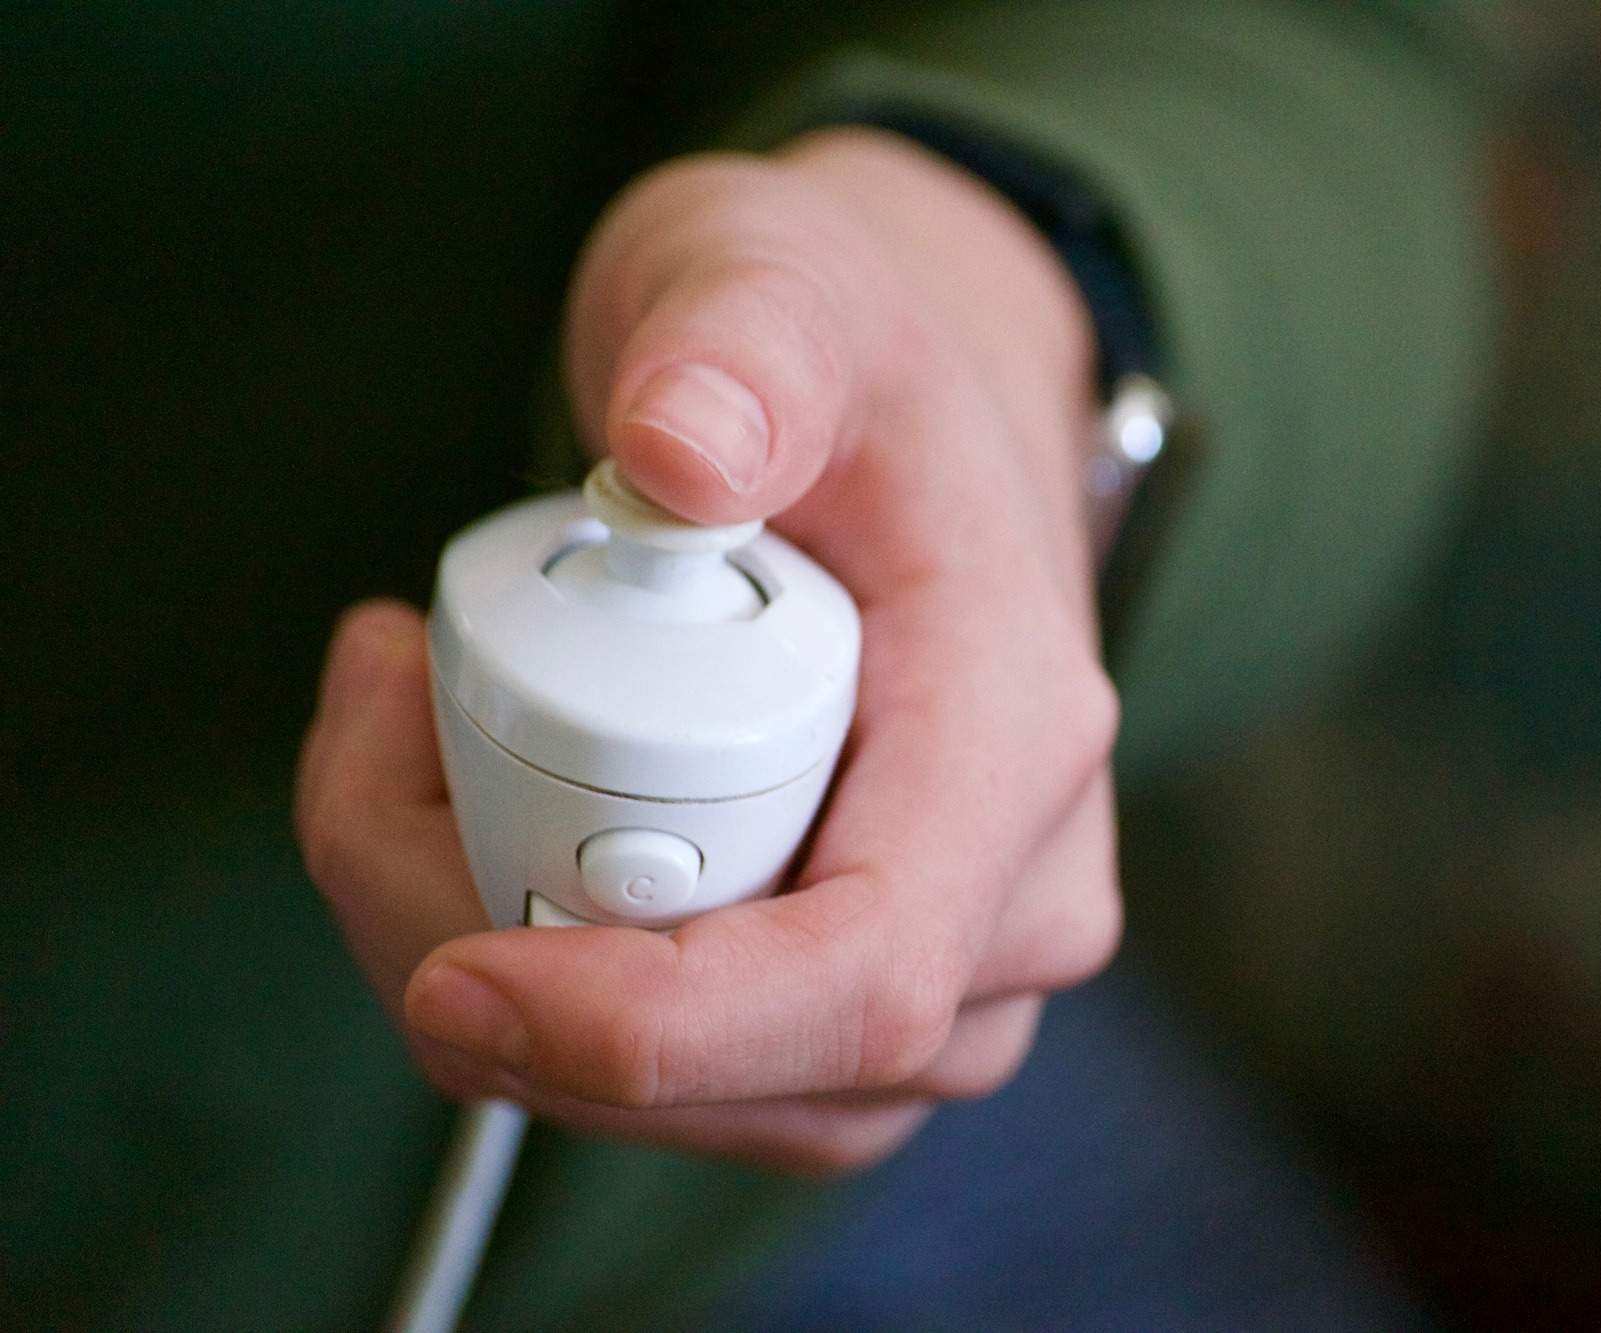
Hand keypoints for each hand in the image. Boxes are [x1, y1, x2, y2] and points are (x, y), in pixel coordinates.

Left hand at [295, 129, 1120, 1173]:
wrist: (900, 434)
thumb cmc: (852, 368)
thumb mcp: (784, 283)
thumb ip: (745, 345)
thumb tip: (677, 447)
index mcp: (1016, 732)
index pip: (866, 975)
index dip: (654, 1028)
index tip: (450, 974)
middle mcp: (1016, 888)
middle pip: (754, 1065)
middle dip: (504, 963)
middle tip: (376, 727)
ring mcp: (949, 960)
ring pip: (704, 1102)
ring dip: (502, 974)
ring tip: (410, 745)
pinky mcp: (858, 993)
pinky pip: (685, 1076)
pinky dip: (536, 981)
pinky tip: (466, 814)